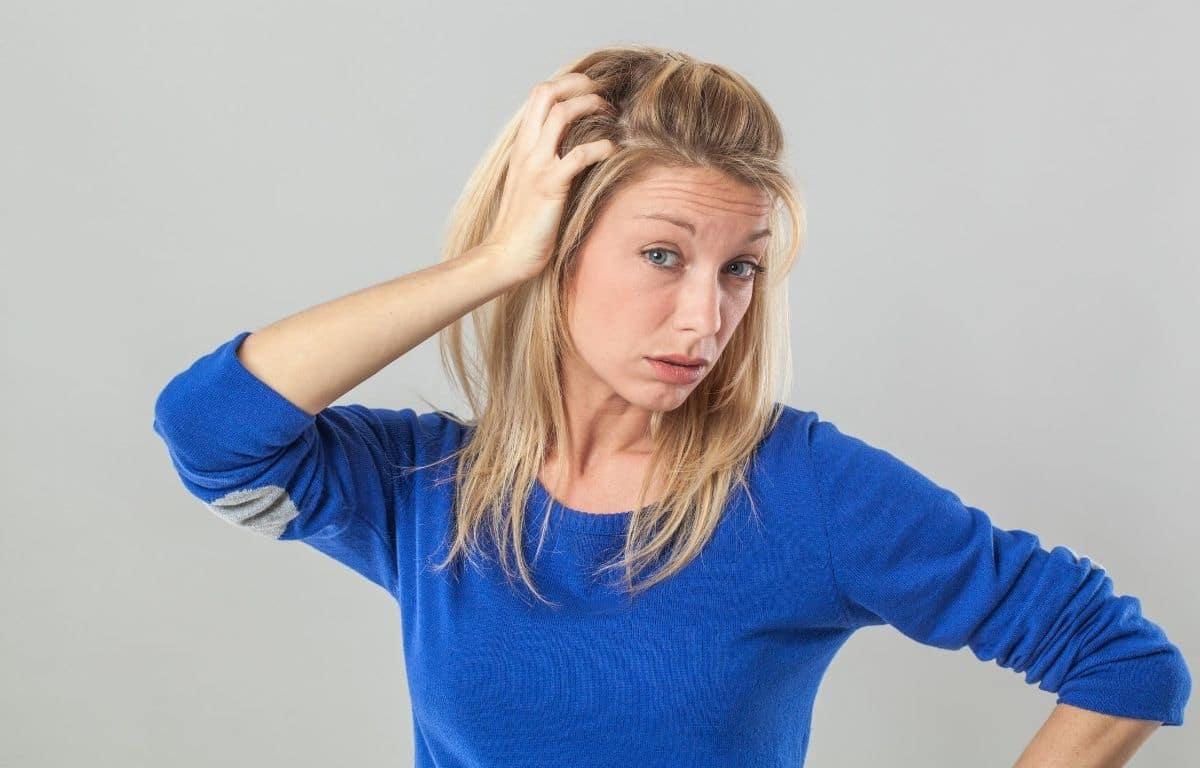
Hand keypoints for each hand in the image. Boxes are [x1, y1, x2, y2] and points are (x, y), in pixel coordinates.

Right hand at [480, 72, 617, 282]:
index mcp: (522, 146)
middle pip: (546, 93)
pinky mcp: (550, 185)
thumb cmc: (523, 224)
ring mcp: (536, 166)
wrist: (507, 253)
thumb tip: (573, 148)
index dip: (566, 84)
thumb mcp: (531, 183)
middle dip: (578, 84)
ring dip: (590, 106)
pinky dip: (601, 146)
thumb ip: (546, 161)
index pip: (539, 96)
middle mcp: (526, 149)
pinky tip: (612, 150)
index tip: (591, 89)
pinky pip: (579, 155)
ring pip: (561, 115)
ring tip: (611, 114)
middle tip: (603, 92)